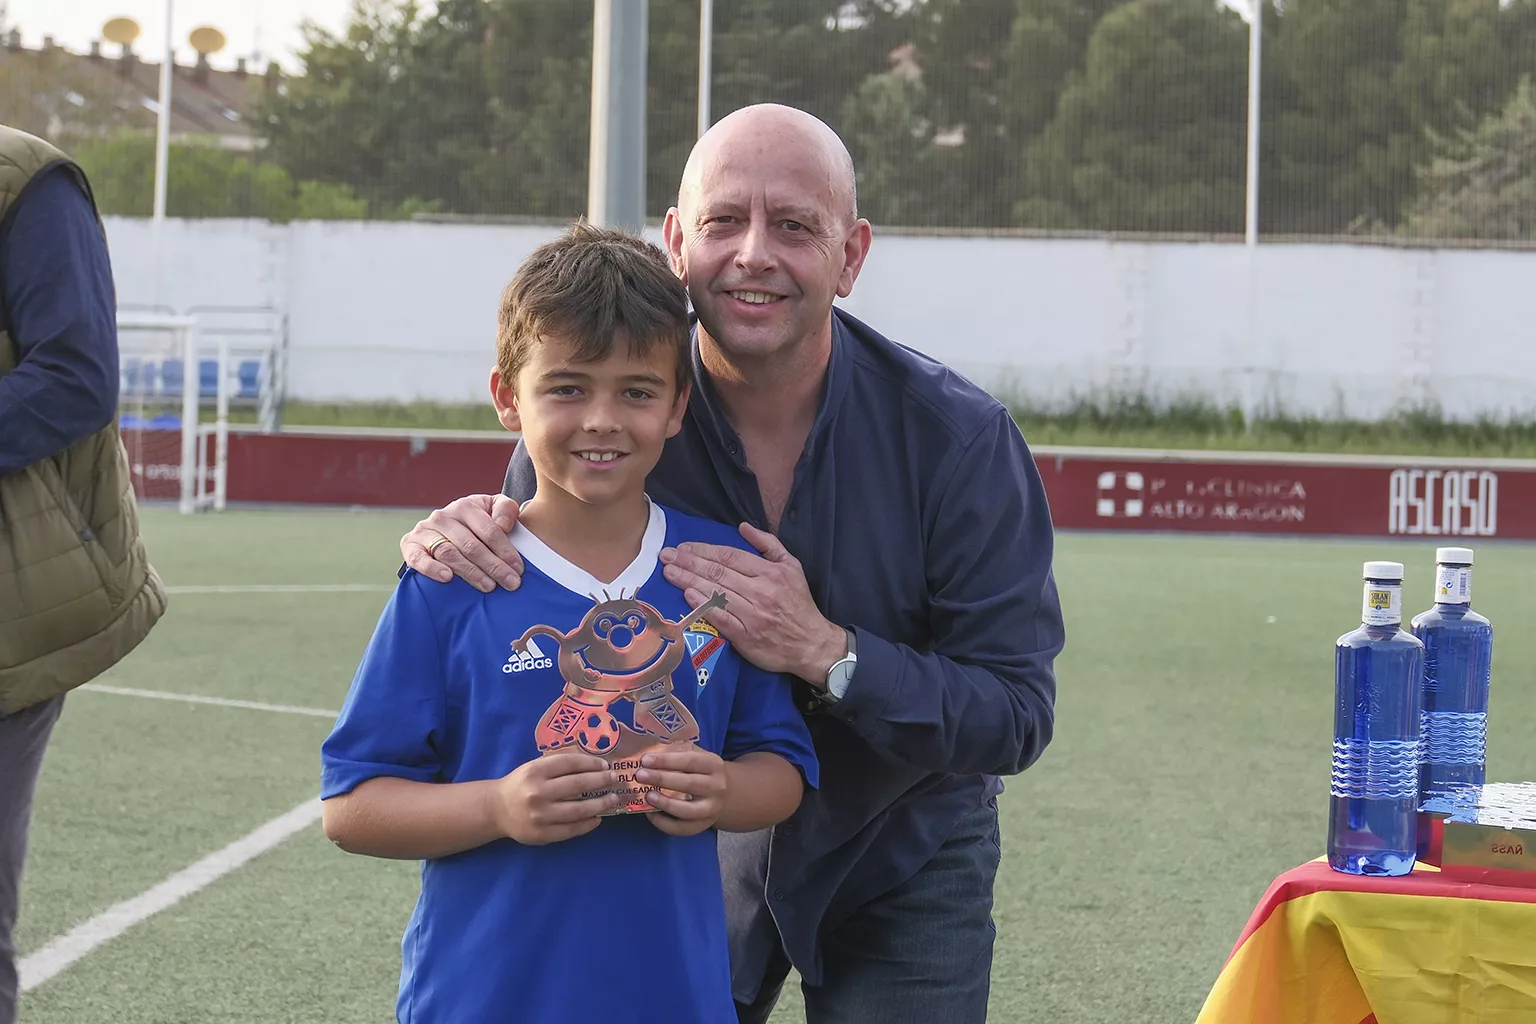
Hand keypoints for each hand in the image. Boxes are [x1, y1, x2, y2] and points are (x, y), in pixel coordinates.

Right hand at [401, 494, 524, 591]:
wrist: (443, 529)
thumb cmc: (476, 522)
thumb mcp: (493, 508)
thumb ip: (505, 510)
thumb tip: (503, 526)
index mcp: (466, 506)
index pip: (490, 530)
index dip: (505, 551)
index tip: (518, 569)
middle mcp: (443, 516)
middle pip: (471, 545)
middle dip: (494, 566)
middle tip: (510, 583)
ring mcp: (425, 530)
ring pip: (449, 553)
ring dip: (470, 572)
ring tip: (488, 586)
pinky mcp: (410, 545)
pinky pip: (418, 558)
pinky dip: (432, 568)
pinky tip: (447, 578)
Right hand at [489, 751, 623, 844]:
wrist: (496, 810)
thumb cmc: (521, 784)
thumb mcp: (534, 767)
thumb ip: (558, 765)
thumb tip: (593, 765)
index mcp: (535, 771)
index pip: (569, 763)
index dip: (591, 763)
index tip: (605, 765)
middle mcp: (537, 793)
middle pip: (577, 785)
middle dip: (601, 781)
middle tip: (615, 779)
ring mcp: (540, 816)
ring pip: (578, 810)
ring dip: (600, 804)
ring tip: (613, 799)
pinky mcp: (542, 834)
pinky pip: (571, 830)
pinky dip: (588, 824)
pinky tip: (597, 818)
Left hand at [635, 743, 728, 836]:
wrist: (726, 794)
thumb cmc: (702, 771)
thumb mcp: (696, 756)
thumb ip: (677, 752)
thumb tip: (649, 753)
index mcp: (714, 765)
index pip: (690, 761)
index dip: (666, 760)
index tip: (645, 760)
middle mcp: (716, 787)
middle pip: (689, 784)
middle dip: (662, 779)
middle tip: (640, 776)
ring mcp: (711, 809)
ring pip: (688, 810)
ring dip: (665, 803)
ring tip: (647, 796)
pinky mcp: (703, 825)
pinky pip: (682, 828)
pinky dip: (664, 823)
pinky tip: (650, 814)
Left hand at [660, 523, 845, 683]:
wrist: (812, 644)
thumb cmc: (799, 604)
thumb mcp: (792, 567)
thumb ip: (769, 545)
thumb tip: (743, 527)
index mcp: (770, 572)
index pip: (730, 556)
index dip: (704, 550)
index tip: (683, 547)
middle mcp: (760, 591)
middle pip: (718, 572)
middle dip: (689, 563)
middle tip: (666, 556)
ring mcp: (752, 615)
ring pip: (716, 593)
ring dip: (689, 581)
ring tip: (669, 573)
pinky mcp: (746, 636)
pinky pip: (721, 618)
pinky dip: (704, 606)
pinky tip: (688, 596)